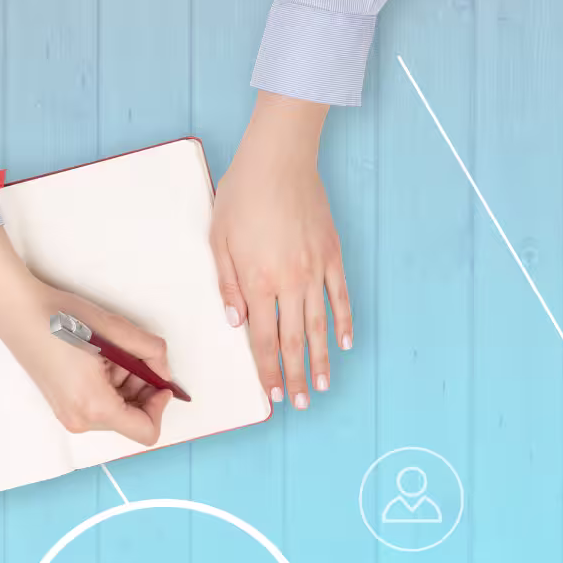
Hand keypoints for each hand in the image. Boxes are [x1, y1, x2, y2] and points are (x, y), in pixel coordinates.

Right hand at [0, 231, 167, 444]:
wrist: (18, 311)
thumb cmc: (59, 318)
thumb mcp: (115, 330)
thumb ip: (151, 352)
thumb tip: (164, 372)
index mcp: (94, 406)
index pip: (146, 431)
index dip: (160, 407)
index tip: (161, 382)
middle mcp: (80, 420)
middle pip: (131, 420)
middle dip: (142, 391)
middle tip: (133, 357)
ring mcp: (69, 416)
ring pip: (116, 412)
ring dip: (125, 385)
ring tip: (108, 353)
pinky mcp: (63, 407)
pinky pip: (98, 406)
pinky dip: (108, 386)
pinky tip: (97, 359)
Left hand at [211, 94, 349, 408]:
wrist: (279, 159)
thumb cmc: (242, 194)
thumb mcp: (218, 239)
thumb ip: (227, 285)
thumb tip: (237, 324)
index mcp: (257, 282)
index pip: (263, 339)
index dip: (268, 370)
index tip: (272, 394)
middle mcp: (289, 282)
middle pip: (294, 341)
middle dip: (295, 376)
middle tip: (299, 403)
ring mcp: (315, 270)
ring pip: (320, 326)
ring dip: (321, 360)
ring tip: (322, 385)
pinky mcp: (332, 255)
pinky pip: (340, 297)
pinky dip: (343, 323)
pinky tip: (344, 344)